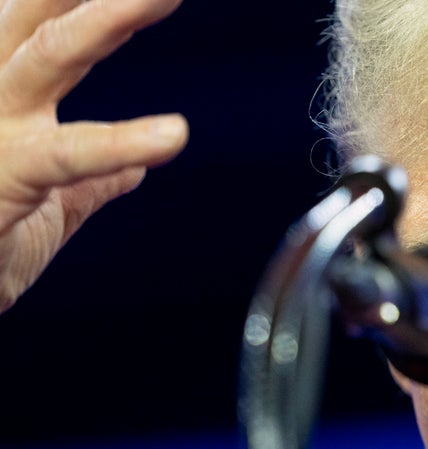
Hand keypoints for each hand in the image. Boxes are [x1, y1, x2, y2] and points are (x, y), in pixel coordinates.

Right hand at [0, 0, 187, 312]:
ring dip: (106, 20)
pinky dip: (121, 144)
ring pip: (46, 58)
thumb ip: (91, 180)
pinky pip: (67, 156)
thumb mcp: (43, 211)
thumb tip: (134, 170)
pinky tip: (172, 134)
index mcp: (4, 100)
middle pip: (33, 16)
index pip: (43, 25)